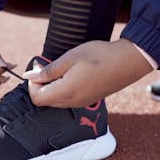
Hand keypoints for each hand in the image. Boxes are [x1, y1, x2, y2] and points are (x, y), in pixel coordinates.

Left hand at [23, 39, 152, 107]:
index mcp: (66, 92)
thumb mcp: (71, 58)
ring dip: (52, 86)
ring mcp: (81, 103)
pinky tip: (73, 74)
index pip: (37, 98)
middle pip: (45, 101)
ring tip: (63, 68)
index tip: (40, 68)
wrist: (129, 62)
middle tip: (49, 66)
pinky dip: (63, 88)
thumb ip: (49, 70)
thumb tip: (30, 76)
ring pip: (55, 101)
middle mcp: (72, 102)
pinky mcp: (87, 101)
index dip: (33, 84)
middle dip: (41, 85)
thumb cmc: (100, 56)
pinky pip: (67, 99)